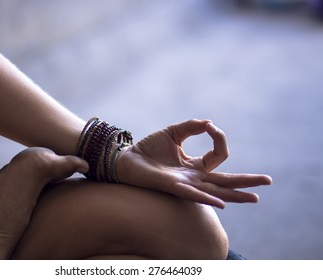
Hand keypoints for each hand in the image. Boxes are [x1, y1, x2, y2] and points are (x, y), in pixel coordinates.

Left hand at [117, 119, 271, 208]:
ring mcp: (186, 184)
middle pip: (226, 180)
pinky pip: (193, 194)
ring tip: (255, 197)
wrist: (128, 159)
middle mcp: (194, 177)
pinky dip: (207, 198)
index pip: (219, 155)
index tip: (210, 126)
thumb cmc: (148, 149)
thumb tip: (209, 123)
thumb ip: (191, 127)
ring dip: (235, 194)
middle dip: (247, 181)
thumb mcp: (173, 132)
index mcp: (195, 165)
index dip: (219, 138)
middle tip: (268, 181)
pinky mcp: (173, 187)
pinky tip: (222, 203)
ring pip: (215, 190)